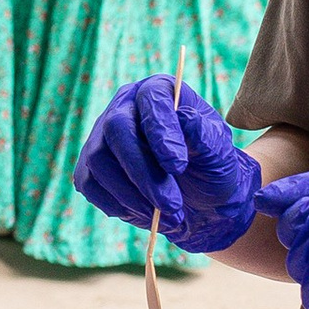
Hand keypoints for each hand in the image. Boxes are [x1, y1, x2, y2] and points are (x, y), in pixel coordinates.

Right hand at [72, 79, 259, 249]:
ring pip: (99, 160)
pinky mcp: (89, 168)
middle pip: (117, 128)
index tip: (178, 166)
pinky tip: (147, 215)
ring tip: (167, 216)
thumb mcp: (219, 153)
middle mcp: (124, 107)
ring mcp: (101, 137)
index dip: (161, 132)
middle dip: (143, 171)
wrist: (200, 201)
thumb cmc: (211, 168)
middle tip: (172, 204)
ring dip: (132, 195)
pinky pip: (89, 184)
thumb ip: (204, 135)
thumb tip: (185, 118)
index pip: (151, 100)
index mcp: (158, 92)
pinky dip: (117, 205)